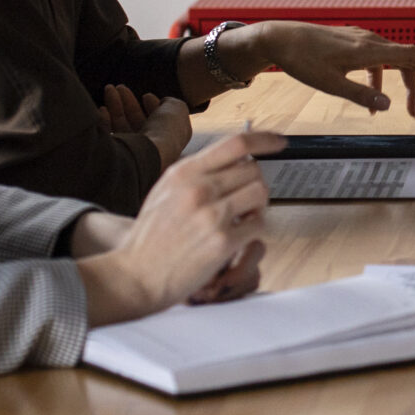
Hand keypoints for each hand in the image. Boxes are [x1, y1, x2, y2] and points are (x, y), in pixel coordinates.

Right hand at [75, 131, 281, 324]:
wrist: (135, 275)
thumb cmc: (151, 236)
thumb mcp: (165, 190)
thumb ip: (197, 172)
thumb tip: (237, 159)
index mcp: (184, 172)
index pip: (236, 143)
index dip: (264, 139)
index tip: (280, 141)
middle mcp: (199, 189)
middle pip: (253, 169)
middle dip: (255, 183)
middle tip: (244, 200)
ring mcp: (212, 215)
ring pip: (261, 193)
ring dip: (258, 205)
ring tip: (242, 217)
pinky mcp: (223, 241)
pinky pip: (259, 224)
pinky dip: (254, 229)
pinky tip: (238, 236)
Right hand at [101, 84, 190, 165]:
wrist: (146, 154)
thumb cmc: (165, 132)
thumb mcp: (176, 110)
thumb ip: (172, 103)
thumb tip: (164, 102)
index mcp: (170, 139)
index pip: (161, 122)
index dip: (154, 107)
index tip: (146, 95)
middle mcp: (152, 147)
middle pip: (138, 121)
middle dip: (128, 102)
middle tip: (119, 87)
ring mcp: (133, 152)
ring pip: (122, 125)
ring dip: (115, 105)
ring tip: (109, 89)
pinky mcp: (116, 155)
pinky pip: (109, 136)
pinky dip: (105, 121)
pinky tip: (102, 109)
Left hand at [252, 23, 414, 114]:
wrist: (280, 38)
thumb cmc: (302, 61)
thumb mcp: (329, 84)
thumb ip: (360, 94)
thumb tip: (388, 105)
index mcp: (368, 50)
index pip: (412, 57)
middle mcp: (371, 41)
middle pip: (411, 60)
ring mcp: (363, 41)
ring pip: (396, 61)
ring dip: (408, 85)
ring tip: (412, 111)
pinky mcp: (354, 44)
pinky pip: (378, 61)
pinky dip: (384, 80)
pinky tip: (376, 100)